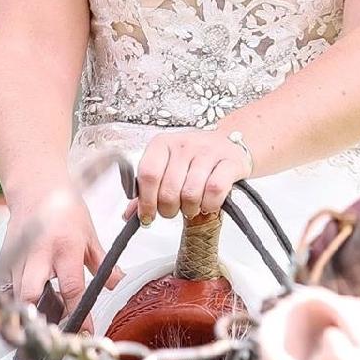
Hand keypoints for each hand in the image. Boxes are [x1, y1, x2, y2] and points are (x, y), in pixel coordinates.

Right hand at [0, 187, 118, 328]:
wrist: (36, 187)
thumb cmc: (64, 208)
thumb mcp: (90, 234)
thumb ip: (102, 263)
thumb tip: (114, 284)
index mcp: (64, 247)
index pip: (71, 288)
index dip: (78, 314)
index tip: (85, 330)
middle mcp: (39, 253)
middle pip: (31, 295)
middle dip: (40, 317)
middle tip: (56, 330)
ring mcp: (18, 256)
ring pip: (16, 295)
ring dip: (29, 311)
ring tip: (44, 320)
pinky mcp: (5, 258)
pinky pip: (6, 287)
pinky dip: (16, 299)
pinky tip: (27, 304)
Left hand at [134, 126, 252, 223]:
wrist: (229, 142)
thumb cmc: (194, 158)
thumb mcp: (167, 166)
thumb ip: (147, 190)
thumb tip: (129, 215)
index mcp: (162, 144)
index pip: (148, 174)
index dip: (146, 201)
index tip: (148, 216)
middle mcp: (184, 144)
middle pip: (168, 189)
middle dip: (168, 210)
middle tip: (173, 211)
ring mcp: (208, 151)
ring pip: (191, 193)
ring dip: (189, 209)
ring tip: (191, 207)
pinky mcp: (230, 162)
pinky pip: (215, 190)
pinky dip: (209, 205)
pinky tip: (207, 204)